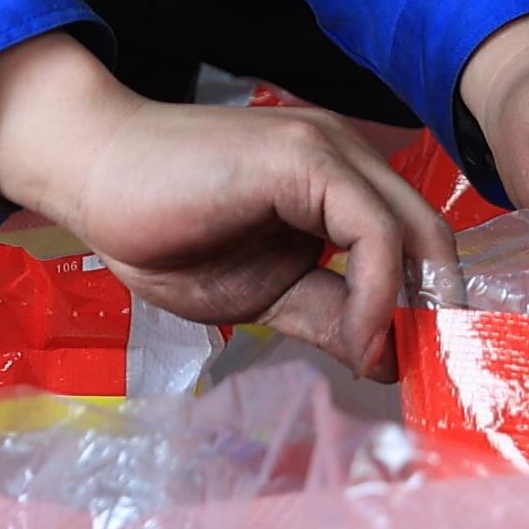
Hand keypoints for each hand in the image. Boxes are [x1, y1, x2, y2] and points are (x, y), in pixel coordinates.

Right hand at [0, 33, 452, 375]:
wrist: (92, 176)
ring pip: (413, 232)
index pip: (415, 245)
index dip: (426, 311)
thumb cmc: (163, 229)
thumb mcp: (263, 293)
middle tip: (422, 379)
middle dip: (435, 315)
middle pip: (430, 238)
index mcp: (341, 182)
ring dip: (409, 312)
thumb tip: (387, 360)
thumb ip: (327, 315)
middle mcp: (348, 157)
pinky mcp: (305, 158)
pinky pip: (373, 232)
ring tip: (384, 365)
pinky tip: (358, 339)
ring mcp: (329, 150)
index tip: (417, 374)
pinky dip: (377, 294)